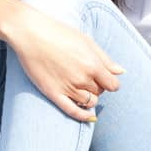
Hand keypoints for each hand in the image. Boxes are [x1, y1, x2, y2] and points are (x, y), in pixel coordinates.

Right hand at [4, 7, 123, 122]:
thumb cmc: (59, 33)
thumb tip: (121, 72)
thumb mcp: (86, 41)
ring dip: (89, 98)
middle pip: (100, 92)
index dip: (110, 82)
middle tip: (86, 77)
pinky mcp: (53, 93)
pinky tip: (89, 117)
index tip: (104, 79)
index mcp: (93, 64)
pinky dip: (84, 116)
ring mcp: (68, 87)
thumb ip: (105, 58)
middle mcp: (82, 78)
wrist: (30, 33)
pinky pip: (73, 111)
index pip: (113, 85)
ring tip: (81, 88)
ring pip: (89, 102)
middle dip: (97, 87)